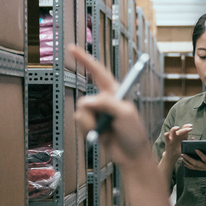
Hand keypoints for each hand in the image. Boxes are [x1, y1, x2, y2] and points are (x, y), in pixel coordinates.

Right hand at [70, 45, 152, 165]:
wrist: (131, 156)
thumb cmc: (133, 133)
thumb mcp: (125, 114)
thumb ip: (106, 104)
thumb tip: (86, 102)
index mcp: (115, 92)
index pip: (98, 71)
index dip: (85, 59)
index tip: (72, 48)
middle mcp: (104, 101)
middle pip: (85, 100)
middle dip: (93, 114)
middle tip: (109, 123)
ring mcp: (96, 114)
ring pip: (81, 114)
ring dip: (91, 124)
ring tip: (105, 131)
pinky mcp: (91, 125)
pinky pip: (80, 124)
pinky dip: (88, 130)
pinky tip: (100, 136)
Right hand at [163, 124, 192, 158]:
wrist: (173, 156)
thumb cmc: (180, 150)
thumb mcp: (186, 146)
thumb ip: (189, 142)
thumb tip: (193, 138)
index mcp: (182, 135)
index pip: (184, 128)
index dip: (187, 126)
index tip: (191, 126)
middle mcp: (177, 135)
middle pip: (180, 130)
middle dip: (185, 128)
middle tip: (190, 129)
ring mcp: (172, 137)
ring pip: (172, 131)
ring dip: (174, 129)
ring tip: (178, 128)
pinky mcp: (168, 141)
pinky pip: (166, 137)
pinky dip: (166, 134)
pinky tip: (167, 134)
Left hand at [182, 150, 205, 185]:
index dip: (201, 154)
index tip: (196, 149)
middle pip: (196, 163)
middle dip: (189, 159)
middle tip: (183, 154)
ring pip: (195, 166)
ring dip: (187, 162)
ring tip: (182, 158)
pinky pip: (196, 168)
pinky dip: (190, 166)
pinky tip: (186, 164)